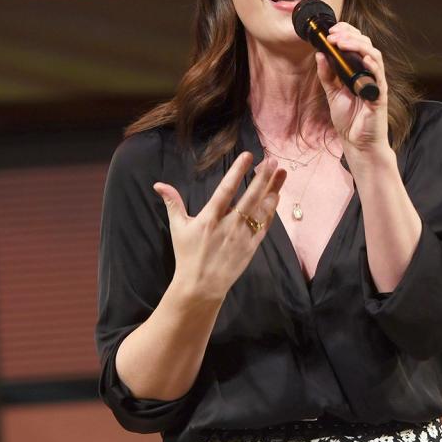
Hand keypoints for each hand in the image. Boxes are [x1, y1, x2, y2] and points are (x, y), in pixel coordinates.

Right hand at [152, 153, 285, 302]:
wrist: (201, 286)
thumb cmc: (187, 255)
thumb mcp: (178, 228)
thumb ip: (173, 203)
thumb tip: (159, 184)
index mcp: (210, 218)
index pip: (226, 189)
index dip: (238, 171)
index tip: (248, 156)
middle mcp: (229, 225)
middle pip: (250, 197)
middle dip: (262, 177)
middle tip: (272, 160)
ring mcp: (242, 236)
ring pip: (262, 209)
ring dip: (273, 190)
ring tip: (281, 173)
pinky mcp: (252, 246)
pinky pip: (265, 225)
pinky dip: (271, 210)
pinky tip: (277, 196)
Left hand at [315, 22, 389, 155]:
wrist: (357, 143)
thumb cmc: (349, 120)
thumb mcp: (332, 93)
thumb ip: (327, 75)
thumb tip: (320, 54)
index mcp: (358, 71)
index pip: (357, 45)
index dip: (347, 33)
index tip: (332, 30)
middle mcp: (369, 74)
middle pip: (366, 45)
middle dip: (349, 36)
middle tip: (333, 35)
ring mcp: (376, 83)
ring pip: (373, 56)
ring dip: (358, 46)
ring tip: (342, 42)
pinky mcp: (380, 95)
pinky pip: (379, 76)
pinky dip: (372, 65)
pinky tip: (363, 58)